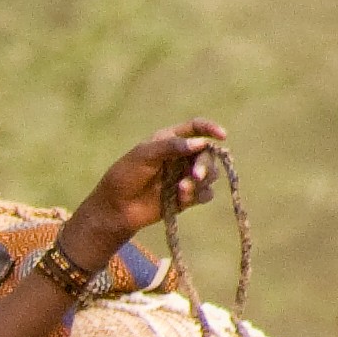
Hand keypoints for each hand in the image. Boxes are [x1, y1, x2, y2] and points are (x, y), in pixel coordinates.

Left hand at [78, 118, 229, 249]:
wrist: (116, 208)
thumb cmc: (125, 177)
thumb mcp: (144, 155)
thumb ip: (171, 146)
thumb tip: (200, 143)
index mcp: (170, 140)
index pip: (196, 128)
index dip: (210, 129)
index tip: (222, 136)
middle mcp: (182, 156)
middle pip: (208, 154)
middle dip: (205, 164)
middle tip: (195, 175)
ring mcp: (185, 176)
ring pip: (211, 175)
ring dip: (201, 182)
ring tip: (182, 190)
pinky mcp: (187, 196)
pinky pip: (206, 194)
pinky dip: (197, 196)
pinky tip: (181, 199)